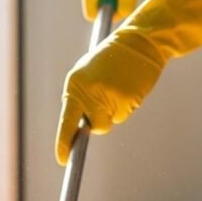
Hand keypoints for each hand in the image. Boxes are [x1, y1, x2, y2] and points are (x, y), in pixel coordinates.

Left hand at [55, 0, 201, 164]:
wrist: (139, 41)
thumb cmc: (112, 59)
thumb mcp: (89, 74)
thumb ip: (82, 97)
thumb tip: (79, 126)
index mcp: (74, 85)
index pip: (66, 120)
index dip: (63, 142)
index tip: (62, 159)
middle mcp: (88, 92)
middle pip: (93, 126)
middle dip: (100, 122)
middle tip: (109, 100)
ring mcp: (107, 96)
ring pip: (109, 122)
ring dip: (114, 112)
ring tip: (119, 88)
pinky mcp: (125, 98)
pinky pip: (123, 115)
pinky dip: (127, 106)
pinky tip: (129, 87)